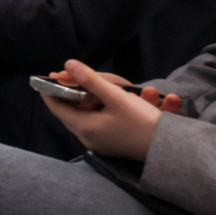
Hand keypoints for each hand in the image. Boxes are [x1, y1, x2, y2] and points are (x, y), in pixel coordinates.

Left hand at [42, 60, 167, 156]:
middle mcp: (87, 138)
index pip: (56, 107)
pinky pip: (96, 122)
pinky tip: (107, 99)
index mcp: (83, 127)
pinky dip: (97, 108)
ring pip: (84, 116)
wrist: (168, 148)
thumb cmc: (141, 122)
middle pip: (69, 111)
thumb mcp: (115, 96)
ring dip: (85, 100)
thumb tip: (68, 65)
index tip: (47, 75)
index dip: (49, 90)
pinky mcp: (110, 144)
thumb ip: (90, 79)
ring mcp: (99, 143)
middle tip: (70, 75)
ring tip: (90, 85)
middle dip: (69, 92)